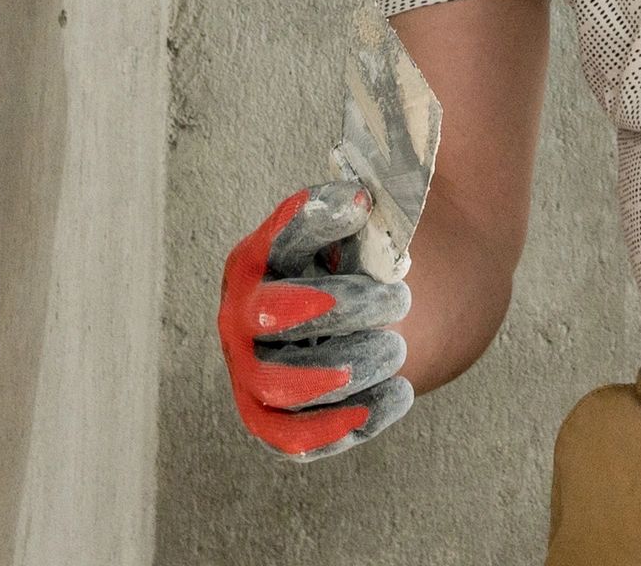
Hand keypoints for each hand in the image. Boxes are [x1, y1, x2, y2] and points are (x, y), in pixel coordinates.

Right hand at [217, 180, 414, 461]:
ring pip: (280, 387)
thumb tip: (361, 202)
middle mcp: (240, 317)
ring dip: (345, 369)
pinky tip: (400, 393)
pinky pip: (296, 439)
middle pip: (271, 316)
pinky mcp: (273, 422)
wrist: (363, 317)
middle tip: (400, 298)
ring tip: (397, 349)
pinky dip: (346, 423)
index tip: (362, 205)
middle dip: (344, 307)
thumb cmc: (354, 261)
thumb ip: (357, 208)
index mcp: (254, 259)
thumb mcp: (355, 225)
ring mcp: (251, 374)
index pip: (275, 239)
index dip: (314, 221)